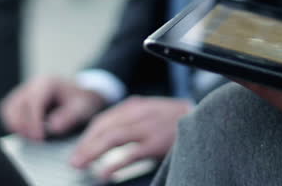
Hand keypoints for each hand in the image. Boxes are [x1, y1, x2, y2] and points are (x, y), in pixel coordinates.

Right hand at [0, 76, 105, 140]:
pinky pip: (8, 111)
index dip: (33, 121)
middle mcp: (32, 84)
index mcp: (47, 83)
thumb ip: (68, 116)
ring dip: (16, 125)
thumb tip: (53, 127)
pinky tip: (26, 132)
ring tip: (31, 137)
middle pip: (16, 105)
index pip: (33, 101)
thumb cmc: (80, 100)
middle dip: (24, 125)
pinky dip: (13, 123)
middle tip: (36, 140)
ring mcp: (24, 91)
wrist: (79, 95)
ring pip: (8, 108)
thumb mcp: (81, 108)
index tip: (39, 137)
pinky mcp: (19, 100)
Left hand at [69, 96, 192, 179]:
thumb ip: (132, 121)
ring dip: (92, 152)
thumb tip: (106, 138)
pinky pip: (131, 153)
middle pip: (104, 128)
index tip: (79, 150)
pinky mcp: (158, 142)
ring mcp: (149, 127)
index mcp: (136, 106)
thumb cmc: (177, 121)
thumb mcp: (152, 113)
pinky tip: (105, 175)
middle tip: (74, 162)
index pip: (104, 120)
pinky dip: (115, 164)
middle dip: (85, 145)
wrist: (207, 118)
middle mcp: (140, 113)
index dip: (88, 136)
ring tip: (81, 165)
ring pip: (112, 137)